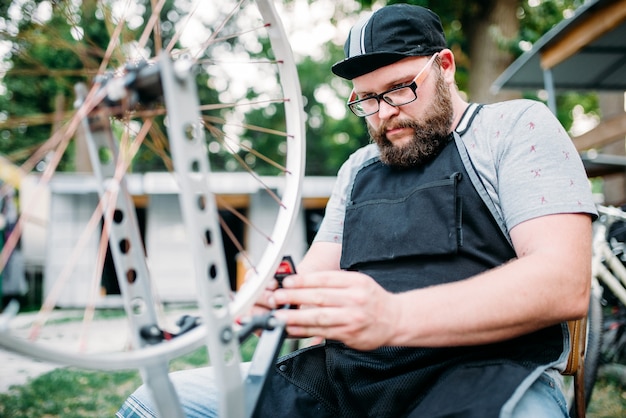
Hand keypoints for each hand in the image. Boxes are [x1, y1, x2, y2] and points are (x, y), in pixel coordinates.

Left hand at [271, 271, 398, 349]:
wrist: (395, 319)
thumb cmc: (373, 299)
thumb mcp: (359, 281)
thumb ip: (335, 281)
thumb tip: (304, 282)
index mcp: (355, 282)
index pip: (325, 279)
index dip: (304, 280)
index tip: (287, 282)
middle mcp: (354, 299)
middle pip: (320, 297)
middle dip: (295, 298)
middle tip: (277, 297)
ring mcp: (352, 318)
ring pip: (319, 317)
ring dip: (296, 317)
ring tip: (279, 317)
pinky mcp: (349, 335)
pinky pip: (323, 333)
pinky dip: (305, 332)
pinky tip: (292, 330)